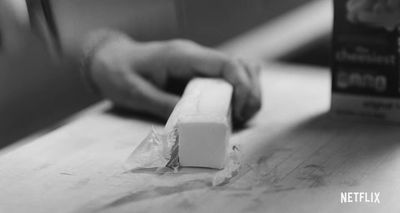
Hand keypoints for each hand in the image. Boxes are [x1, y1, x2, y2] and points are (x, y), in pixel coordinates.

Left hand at [87, 34, 261, 125]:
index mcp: (183, 56)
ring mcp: (198, 64)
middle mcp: (196, 57)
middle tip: (243, 118)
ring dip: (248, 92)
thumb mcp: (136, 93)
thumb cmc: (119, 73)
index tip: (240, 110)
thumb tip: (193, 124)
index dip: (243, 85)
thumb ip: (164, 105)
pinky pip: (226, 78)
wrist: (110, 60)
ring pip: (239, 70)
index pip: (226, 63)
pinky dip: (237, 93)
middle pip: (240, 66)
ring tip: (241, 116)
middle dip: (251, 92)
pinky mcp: (197, 73)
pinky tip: (232, 111)